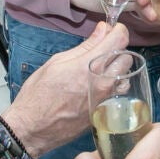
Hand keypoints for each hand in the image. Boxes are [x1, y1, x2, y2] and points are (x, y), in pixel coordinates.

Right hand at [0, 22, 129, 154]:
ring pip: (126, 76)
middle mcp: (103, 82)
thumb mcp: (56, 63)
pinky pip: (120, 93)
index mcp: (88, 66)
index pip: (119, 40)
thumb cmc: (38, 95)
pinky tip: (98, 86)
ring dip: (117, 69)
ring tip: (99, 70)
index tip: (112, 30)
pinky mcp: (105, 112)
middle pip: (127, 57)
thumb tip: (102, 30)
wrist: (32, 128)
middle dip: (117, 49)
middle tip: (102, 50)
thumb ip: (84, 46)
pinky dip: (114, 85)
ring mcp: (106, 99)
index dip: (118, 30)